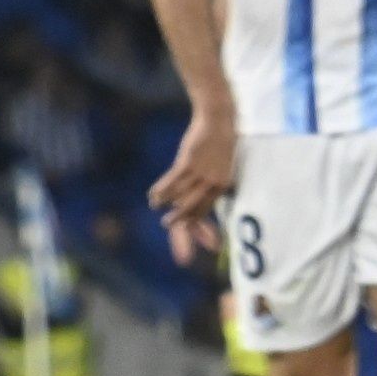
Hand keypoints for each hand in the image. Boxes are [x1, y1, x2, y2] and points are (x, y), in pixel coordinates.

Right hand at [151, 108, 237, 264]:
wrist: (218, 120)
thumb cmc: (216, 146)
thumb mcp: (215, 168)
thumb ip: (202, 188)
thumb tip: (186, 205)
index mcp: (222, 186)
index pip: (210, 213)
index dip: (207, 231)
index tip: (211, 248)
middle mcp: (214, 183)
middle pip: (196, 212)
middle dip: (188, 233)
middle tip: (183, 255)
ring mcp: (202, 172)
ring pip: (183, 199)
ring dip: (172, 212)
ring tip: (165, 222)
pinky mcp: (190, 161)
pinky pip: (174, 181)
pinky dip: (162, 191)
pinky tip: (154, 199)